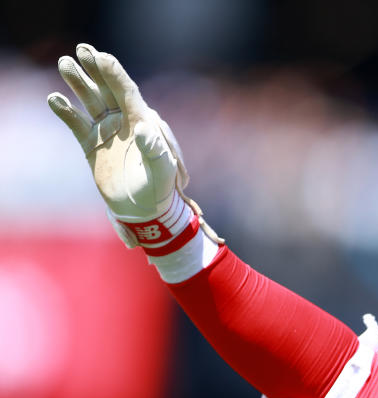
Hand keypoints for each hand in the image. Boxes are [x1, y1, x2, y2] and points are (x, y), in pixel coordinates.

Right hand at [48, 43, 189, 220]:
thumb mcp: (162, 171)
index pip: (128, 92)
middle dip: (96, 69)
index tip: (101, 57)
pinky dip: (65, 111)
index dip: (115, 74)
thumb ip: (155, 151)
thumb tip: (144, 129)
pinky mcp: (91, 143)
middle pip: (107, 89)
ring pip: (90, 100)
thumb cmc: (160, 188)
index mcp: (143, 121)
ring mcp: (106, 130)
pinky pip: (76, 123)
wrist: (144, 208)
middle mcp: (124, 121)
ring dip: (78, 82)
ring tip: (65, 63)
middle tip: (82, 49)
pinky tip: (55, 99)